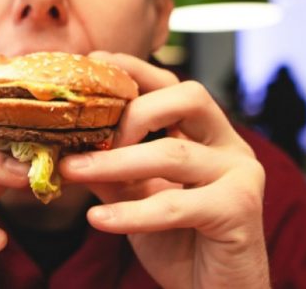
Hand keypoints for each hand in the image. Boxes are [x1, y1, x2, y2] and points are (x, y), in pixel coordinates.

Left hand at [59, 52, 268, 287]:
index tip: (94, 62)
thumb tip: (64, 145)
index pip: (173, 85)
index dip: (136, 69)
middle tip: (91, 133)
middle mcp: (230, 145)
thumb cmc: (181, 244)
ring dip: (117, 162)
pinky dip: (133, 212)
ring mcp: (241, 174)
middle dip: (134, 110)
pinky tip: (99, 219)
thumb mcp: (137, 198)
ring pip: (174, 153)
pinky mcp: (241, 209)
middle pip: (188, 96)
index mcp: (208, 134)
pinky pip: (177, 204)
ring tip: (74, 171)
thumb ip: (111, 169)